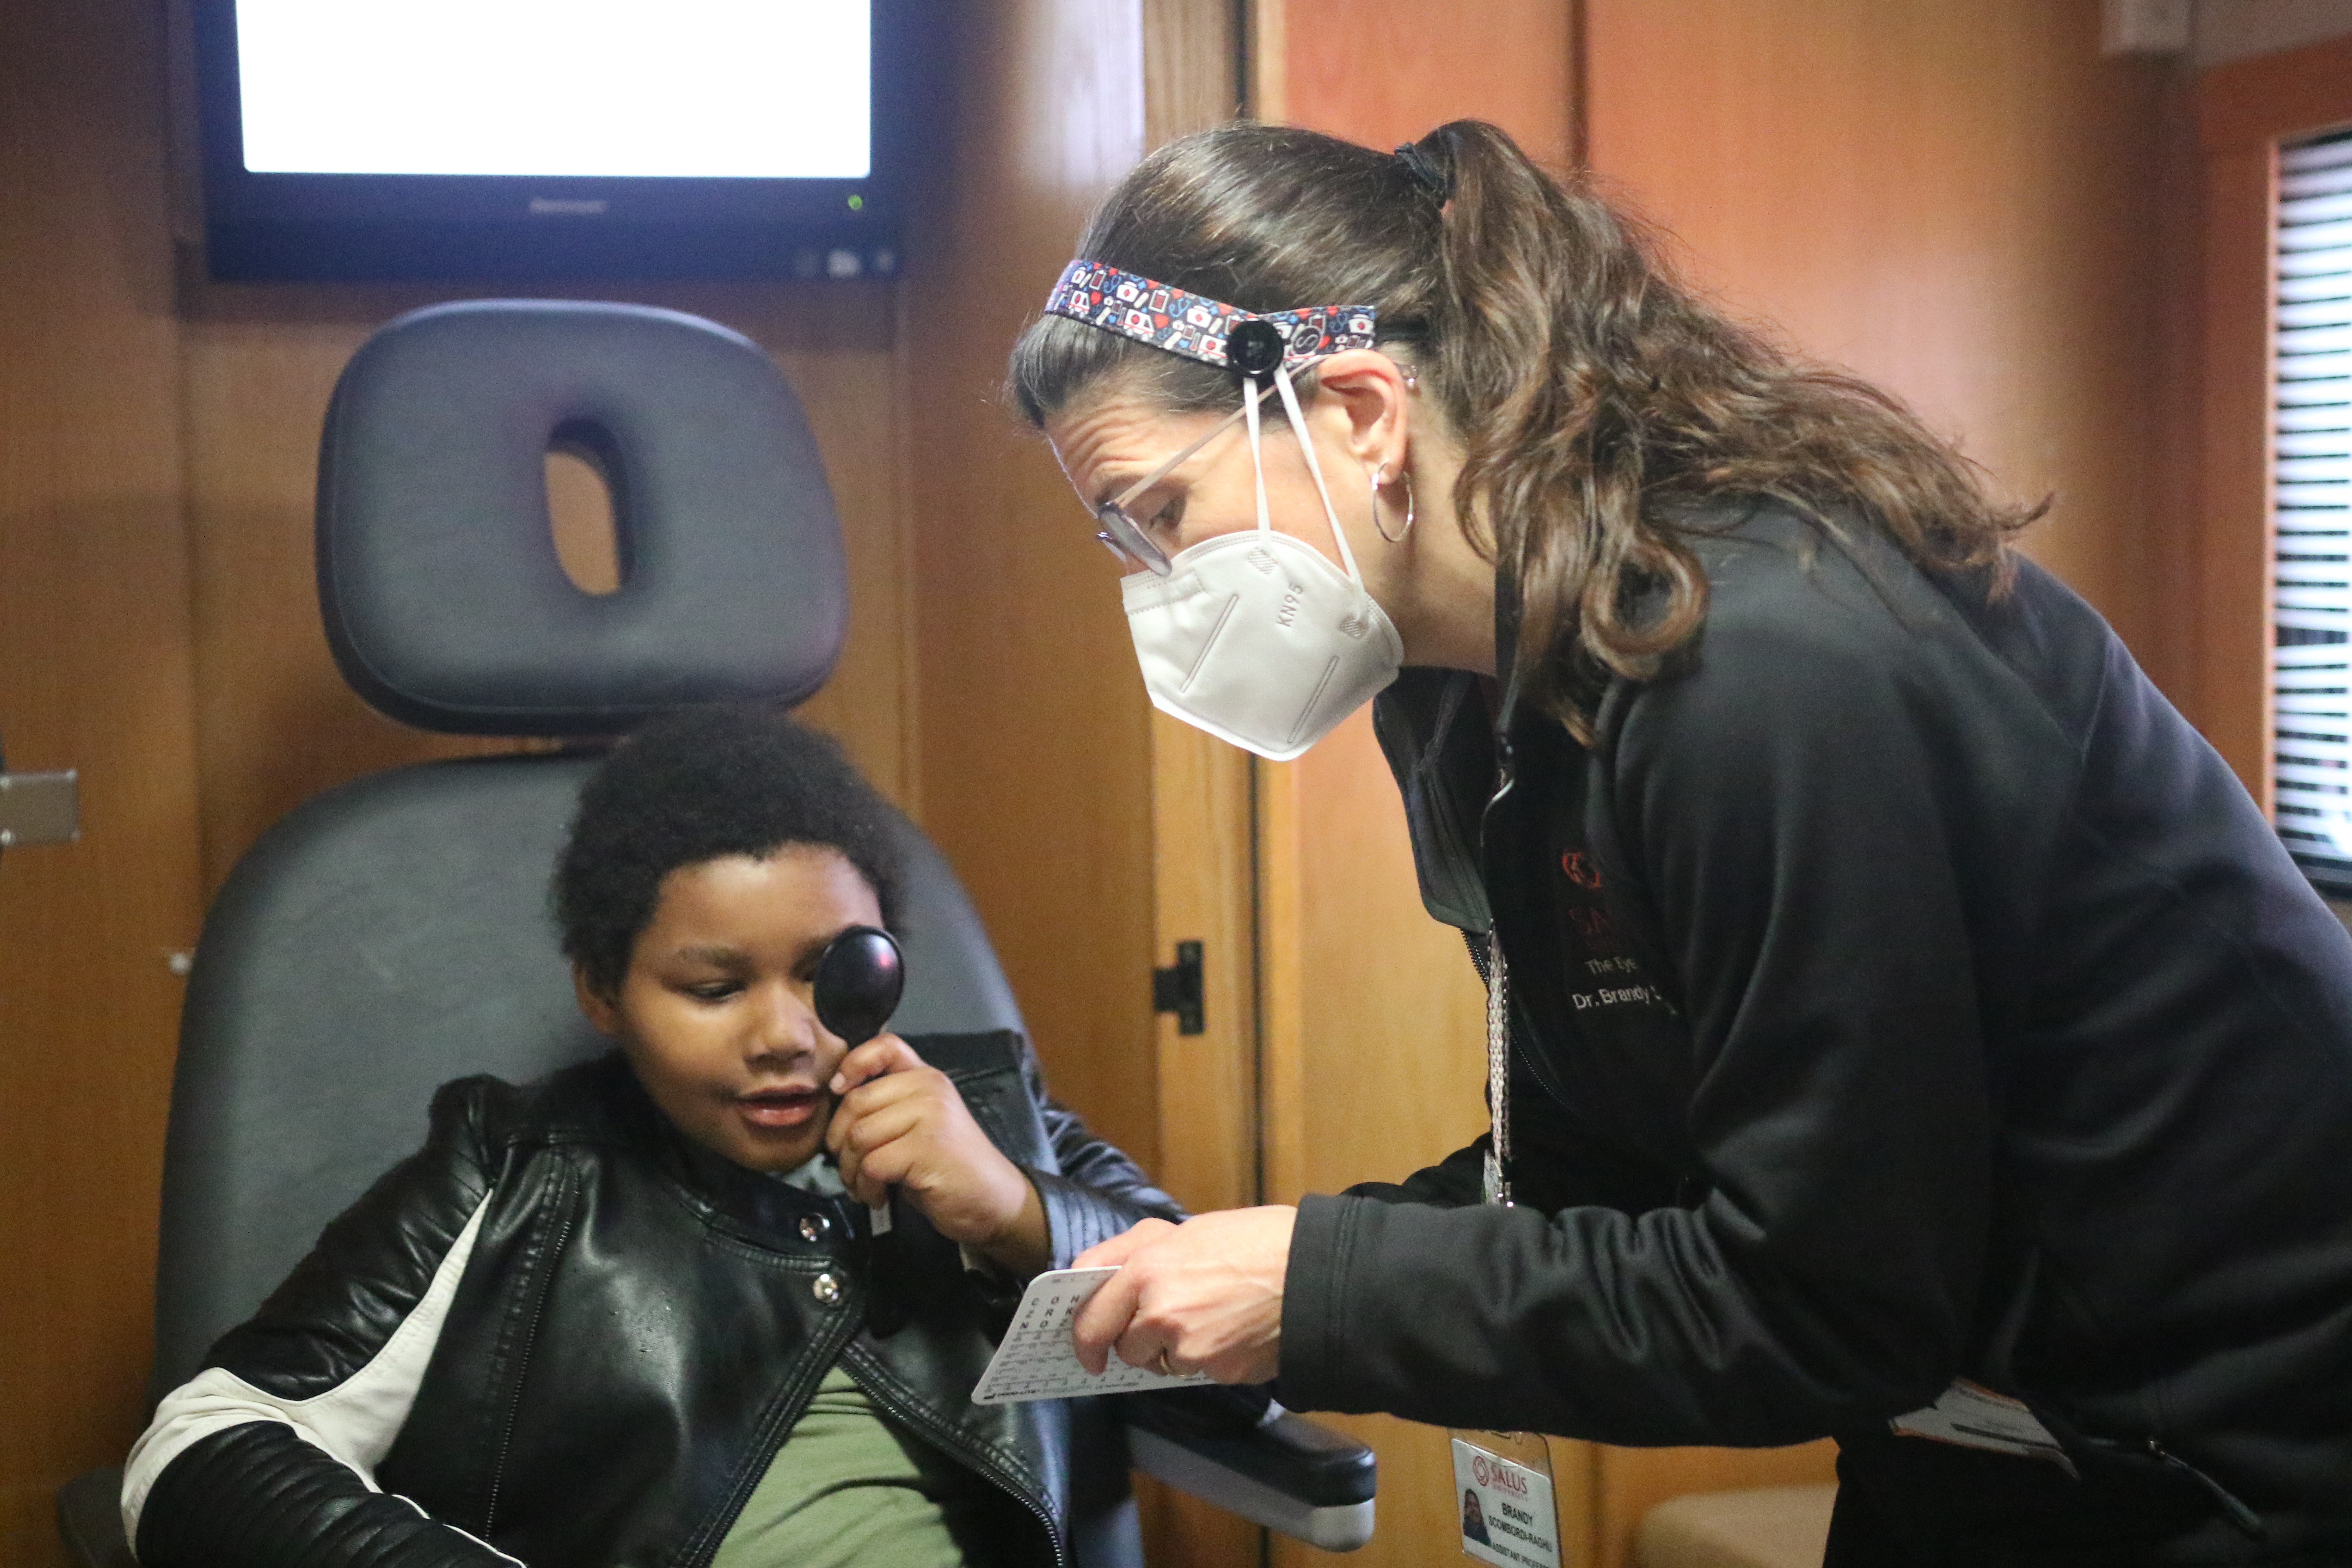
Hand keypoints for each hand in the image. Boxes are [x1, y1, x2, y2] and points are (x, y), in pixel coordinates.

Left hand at [826, 1036, 1047, 1274]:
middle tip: (848, 1166)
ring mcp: (931, 1115)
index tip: (838, 1090)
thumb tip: (836, 1105)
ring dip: (851, 1170)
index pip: (886, 1045)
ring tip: (863, 1186)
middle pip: (856, 1101)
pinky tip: (878, 1197)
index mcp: (927, 1077)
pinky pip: (872, 1165)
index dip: (853, 1062)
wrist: (991, 1200)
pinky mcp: (927, 1147)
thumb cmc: (948, 1166)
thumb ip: (888, 1105)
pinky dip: (866, 1188)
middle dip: (839, 1141)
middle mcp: (930, 1088)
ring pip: (859, 1136)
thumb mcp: (920, 1123)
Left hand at [1070, 1206, 1294, 1383]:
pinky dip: (1210, 1358)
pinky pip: (1198, 1371)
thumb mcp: (1186, 1230)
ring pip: (1163, 1363)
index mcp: (1145, 1270)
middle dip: (1138, 1341)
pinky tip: (1234, 1330)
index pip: (1091, 1319)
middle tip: (1166, 1320)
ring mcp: (1189, 1349)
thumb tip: (1098, 1279)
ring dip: (1175, 1350)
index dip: (1083, 1341)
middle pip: (1126, 1348)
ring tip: (1212, 1316)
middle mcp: (1159, 1314)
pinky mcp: (1218, 1372)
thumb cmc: (1253, 1240)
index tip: (1087, 1353)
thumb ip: (1135, 1254)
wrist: (1315, 1272)